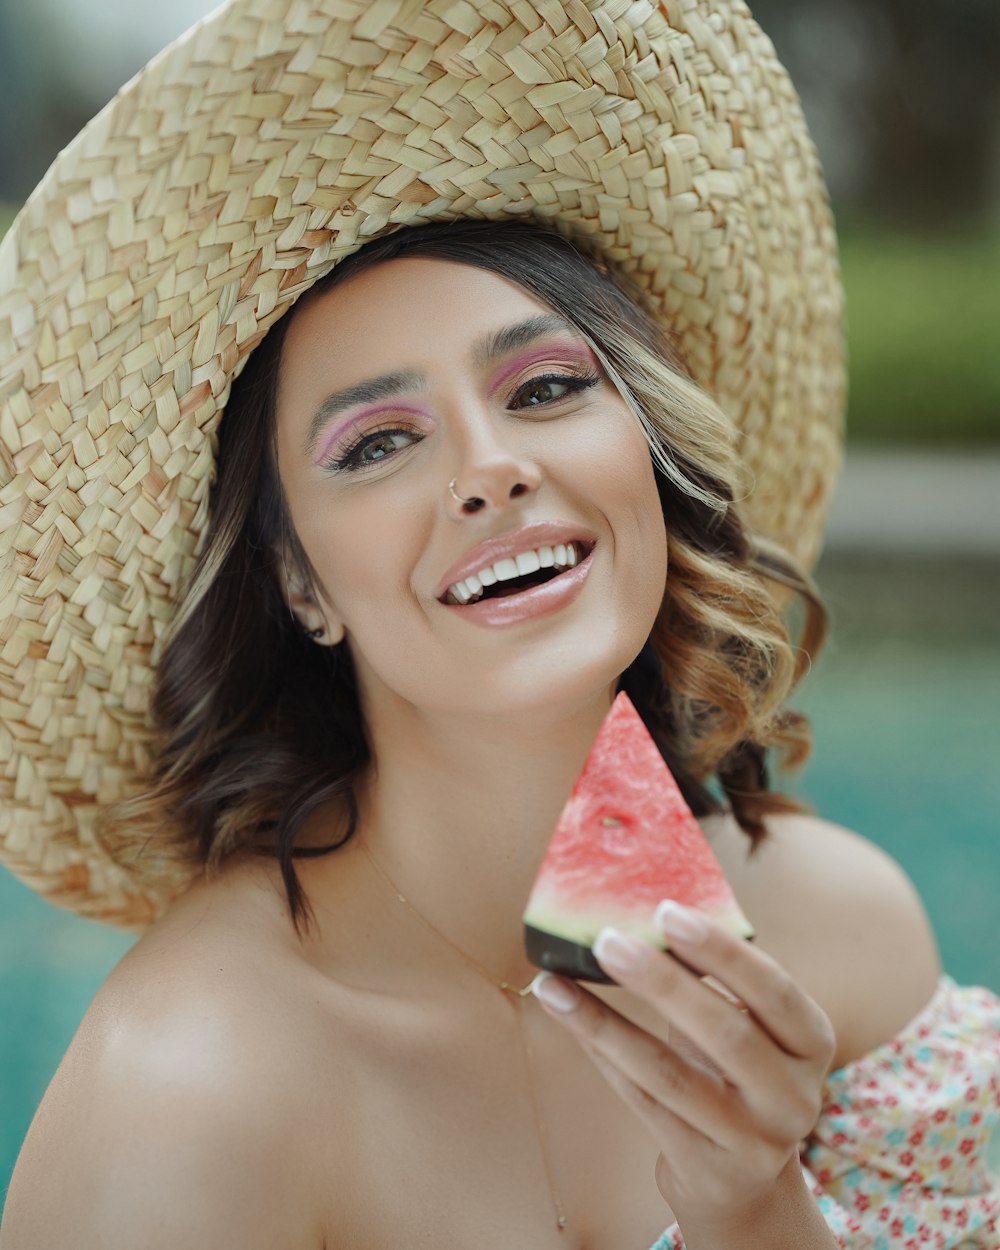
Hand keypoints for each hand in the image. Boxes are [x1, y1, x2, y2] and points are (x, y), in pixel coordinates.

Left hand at [530, 901, 836, 1242]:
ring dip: (606, 1024)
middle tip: (605, 940)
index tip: (665, 911)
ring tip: (554, 983)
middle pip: (725, 1034)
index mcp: (811, 1043)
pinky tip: (568, 1018)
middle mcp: (792, 1097)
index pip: (774, 991)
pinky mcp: (705, 1169)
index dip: (722, 951)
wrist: (743, 1179)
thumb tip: (643, 910)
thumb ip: (715, 978)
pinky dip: (601, 1054)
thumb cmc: (735, 1071)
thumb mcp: (748, 1026)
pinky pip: (643, 1103)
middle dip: (661, 983)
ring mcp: (752, 1141)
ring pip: (670, 1076)